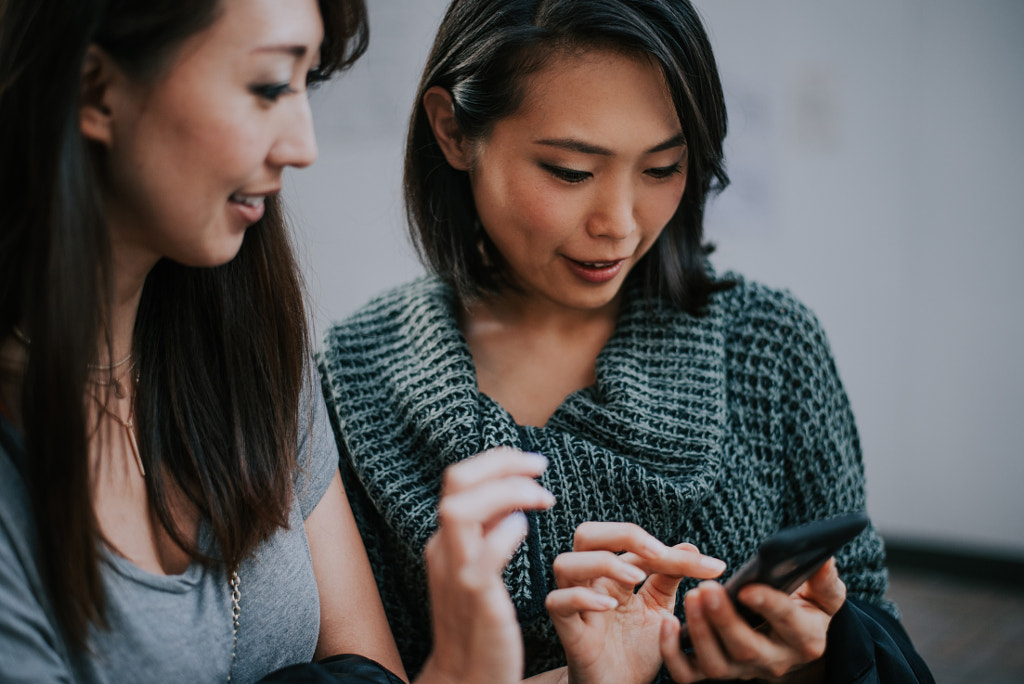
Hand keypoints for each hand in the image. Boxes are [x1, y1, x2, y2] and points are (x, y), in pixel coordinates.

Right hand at [416, 448, 554, 683]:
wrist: (467, 677)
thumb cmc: (479, 624)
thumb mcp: (478, 570)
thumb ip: (488, 534)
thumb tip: (508, 498)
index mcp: (446, 541)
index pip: (460, 479)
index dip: (496, 460)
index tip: (531, 463)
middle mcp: (444, 549)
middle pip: (456, 482)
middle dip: (501, 463)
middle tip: (540, 467)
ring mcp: (456, 572)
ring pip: (461, 510)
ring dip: (505, 491)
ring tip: (542, 497)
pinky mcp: (474, 598)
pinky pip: (484, 556)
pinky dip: (505, 533)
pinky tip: (526, 529)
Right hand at [545, 522, 726, 683]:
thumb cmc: (635, 649)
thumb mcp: (660, 610)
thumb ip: (670, 578)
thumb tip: (690, 545)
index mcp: (613, 573)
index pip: (635, 544)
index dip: (674, 551)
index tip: (713, 567)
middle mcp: (591, 582)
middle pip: (587, 534)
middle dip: (622, 534)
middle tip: (657, 552)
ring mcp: (577, 605)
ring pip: (565, 563)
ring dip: (602, 563)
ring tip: (636, 578)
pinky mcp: (569, 631)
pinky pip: (558, 602)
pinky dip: (582, 598)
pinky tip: (610, 606)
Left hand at [658, 557, 846, 681]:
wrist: (793, 645)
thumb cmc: (807, 611)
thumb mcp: (825, 598)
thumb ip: (824, 581)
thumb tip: (825, 559)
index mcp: (804, 639)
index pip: (787, 623)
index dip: (769, 606)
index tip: (748, 588)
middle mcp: (773, 661)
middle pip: (747, 649)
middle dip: (725, 620)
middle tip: (707, 589)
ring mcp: (743, 671)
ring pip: (718, 665)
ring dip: (699, 633)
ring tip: (689, 598)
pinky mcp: (717, 672)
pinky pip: (690, 675)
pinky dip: (674, 655)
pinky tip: (667, 623)